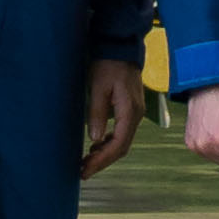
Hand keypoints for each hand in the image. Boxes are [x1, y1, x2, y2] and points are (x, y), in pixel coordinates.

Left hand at [79, 54, 143, 180]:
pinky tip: (96, 146)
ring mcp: (134, 113)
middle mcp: (135, 116)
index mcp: (129, 112)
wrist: (120, 47)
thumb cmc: (108, 65)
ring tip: (86, 161)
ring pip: (122, 142)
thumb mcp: (99, 87)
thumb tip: (94, 139)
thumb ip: (97, 113)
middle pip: (121, 148)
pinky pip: (121, 133)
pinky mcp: (130, 110)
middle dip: (102, 161)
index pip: (118, 145)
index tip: (85, 170)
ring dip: (105, 154)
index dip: (102, 161)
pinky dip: (109, 143)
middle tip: (83, 171)